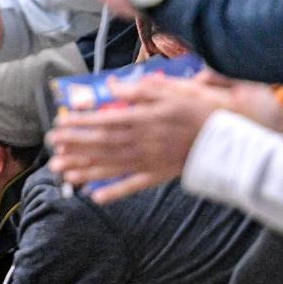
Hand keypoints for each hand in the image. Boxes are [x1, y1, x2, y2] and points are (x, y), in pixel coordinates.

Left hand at [47, 72, 231, 200]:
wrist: (230, 137)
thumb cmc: (201, 109)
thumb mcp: (172, 91)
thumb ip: (139, 89)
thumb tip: (112, 85)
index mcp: (145, 119)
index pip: (105, 121)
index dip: (80, 124)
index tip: (59, 124)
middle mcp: (144, 141)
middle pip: (103, 144)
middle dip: (75, 146)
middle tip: (52, 148)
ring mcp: (151, 161)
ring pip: (112, 165)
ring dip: (85, 169)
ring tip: (61, 171)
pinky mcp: (161, 175)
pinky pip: (134, 185)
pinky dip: (115, 192)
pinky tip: (96, 198)